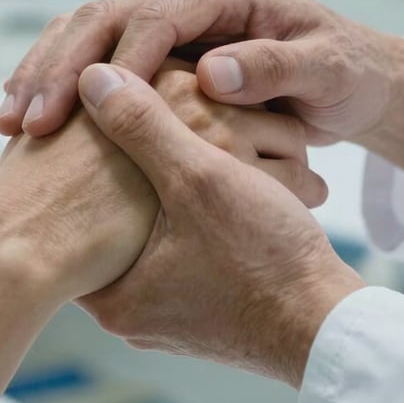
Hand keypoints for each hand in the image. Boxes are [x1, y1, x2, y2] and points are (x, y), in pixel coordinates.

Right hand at [0, 0, 403, 179]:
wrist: (352, 78)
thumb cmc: (346, 75)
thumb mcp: (327, 73)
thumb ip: (275, 70)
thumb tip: (212, 73)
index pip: (159, 12)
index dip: (124, 58)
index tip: (99, 106)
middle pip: (105, 15)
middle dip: (62, 68)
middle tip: (29, 121)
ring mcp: (165, 17)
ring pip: (84, 32)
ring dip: (43, 76)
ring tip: (11, 124)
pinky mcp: (151, 45)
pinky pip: (89, 55)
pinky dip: (54, 83)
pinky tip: (25, 115)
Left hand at [75, 63, 364, 388]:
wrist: (331, 327)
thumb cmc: (266, 258)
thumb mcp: (199, 177)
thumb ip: (142, 124)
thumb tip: (91, 75)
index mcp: (109, 295)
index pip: (72, 216)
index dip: (85, 156)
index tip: (97, 120)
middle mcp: (128, 313)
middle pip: (112, 221)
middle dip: (130, 171)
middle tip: (140, 127)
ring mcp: (165, 314)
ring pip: (151, 231)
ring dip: (169, 189)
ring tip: (183, 148)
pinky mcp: (200, 309)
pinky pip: (181, 249)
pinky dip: (194, 214)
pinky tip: (215, 184)